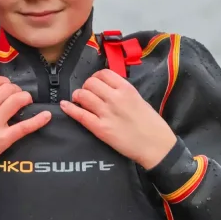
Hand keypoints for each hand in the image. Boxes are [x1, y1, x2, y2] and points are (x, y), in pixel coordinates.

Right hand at [0, 76, 50, 190]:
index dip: (6, 82)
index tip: (9, 88)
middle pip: (9, 89)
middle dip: (17, 91)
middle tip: (20, 97)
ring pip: (18, 100)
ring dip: (26, 99)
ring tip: (28, 102)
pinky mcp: (4, 138)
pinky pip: (25, 126)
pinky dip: (38, 119)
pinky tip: (47, 115)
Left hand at [60, 69, 176, 169]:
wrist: (155, 145)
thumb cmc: (152, 124)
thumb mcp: (140, 100)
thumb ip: (123, 93)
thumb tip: (107, 90)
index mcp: (127, 89)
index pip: (103, 74)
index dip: (96, 78)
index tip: (96, 84)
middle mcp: (115, 98)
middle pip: (90, 83)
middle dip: (86, 87)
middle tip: (88, 95)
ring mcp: (106, 113)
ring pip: (82, 95)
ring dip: (78, 97)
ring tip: (80, 101)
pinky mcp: (100, 128)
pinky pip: (79, 114)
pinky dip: (69, 108)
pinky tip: (65, 105)